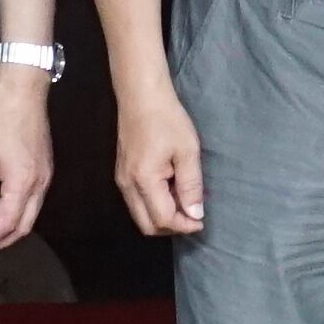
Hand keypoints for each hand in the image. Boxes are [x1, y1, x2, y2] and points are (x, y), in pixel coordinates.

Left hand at [0, 67, 56, 253]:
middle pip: (23, 228)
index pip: (6, 224)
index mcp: (23, 183)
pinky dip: (17, 214)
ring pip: (31, 216)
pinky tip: (0, 211)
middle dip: (0, 242)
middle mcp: (40, 185)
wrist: (23, 92)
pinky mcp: (45, 170)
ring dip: (9, 229)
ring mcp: (46, 177)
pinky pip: (33, 202)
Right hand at [108, 82, 206, 239]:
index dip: (184, 225)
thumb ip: (191, 186)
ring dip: (163, 217)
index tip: (202, 221)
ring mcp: (121, 180)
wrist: (141, 96)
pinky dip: (155, 205)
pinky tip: (171, 190)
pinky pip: (137, 202)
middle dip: (172, 227)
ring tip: (184, 201)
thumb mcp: (187, 151)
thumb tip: (195, 215)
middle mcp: (127, 186)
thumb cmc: (167, 119)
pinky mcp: (122, 174)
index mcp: (144, 181)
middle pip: (147, 225)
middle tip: (193, 216)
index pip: (162, 219)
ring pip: (140, 215)